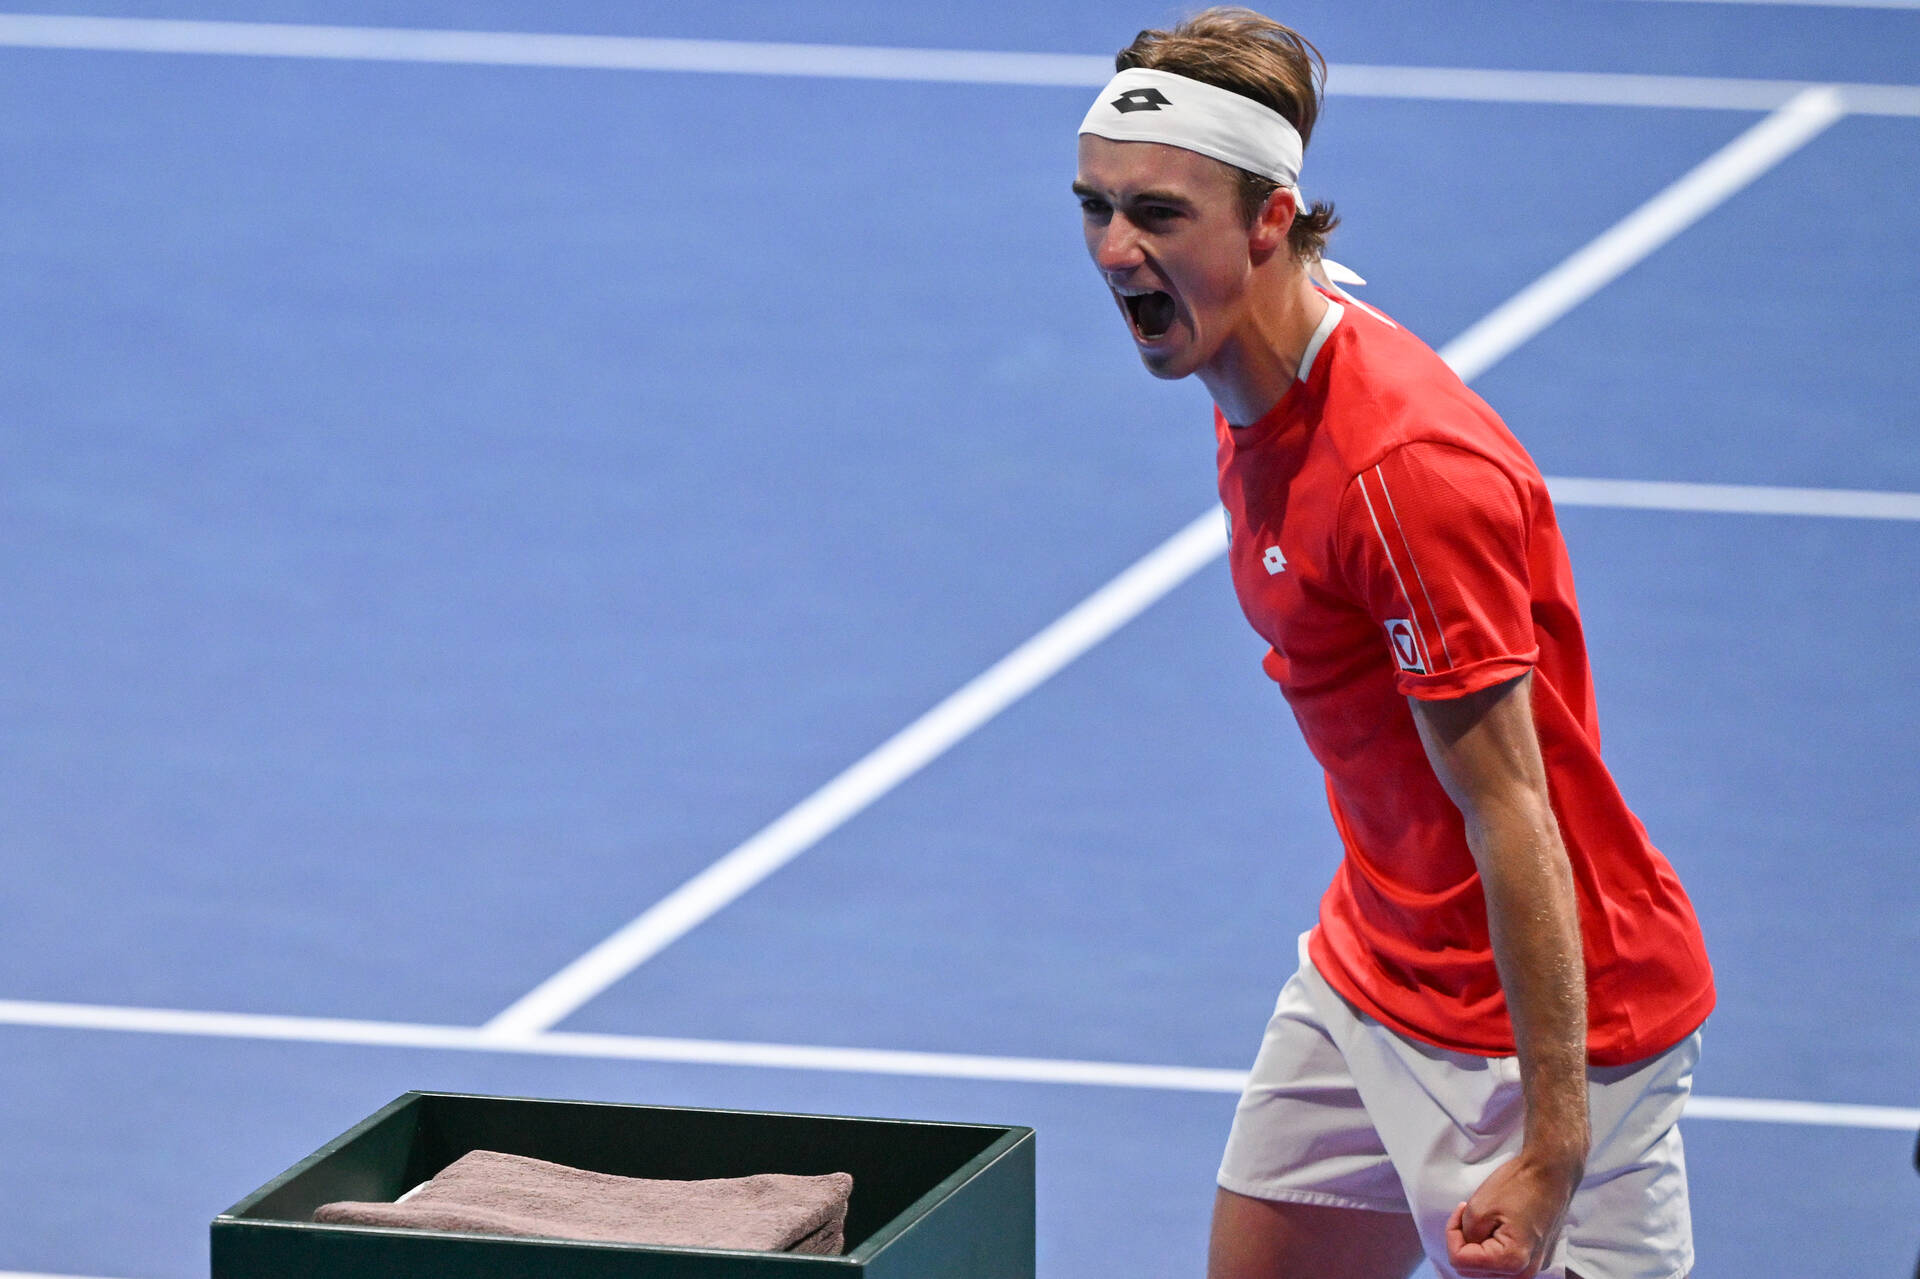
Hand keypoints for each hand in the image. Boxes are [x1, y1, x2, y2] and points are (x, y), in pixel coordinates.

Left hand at [1444, 1151, 1579, 1277]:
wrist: (1551, 1173)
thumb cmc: (1519, 1185)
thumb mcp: (1478, 1208)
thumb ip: (1466, 1235)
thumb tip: (1466, 1246)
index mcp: (1511, 1261)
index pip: (1460, 1261)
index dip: (1452, 1234)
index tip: (1462, 1210)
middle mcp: (1524, 1272)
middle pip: (1472, 1268)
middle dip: (1464, 1241)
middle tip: (1468, 1214)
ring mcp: (1532, 1267)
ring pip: (1486, 1266)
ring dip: (1478, 1243)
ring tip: (1486, 1217)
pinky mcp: (1534, 1258)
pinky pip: (1502, 1260)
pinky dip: (1493, 1244)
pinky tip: (1498, 1223)